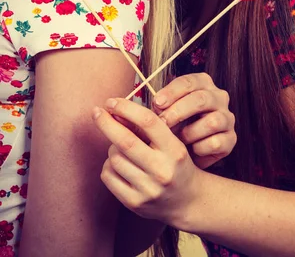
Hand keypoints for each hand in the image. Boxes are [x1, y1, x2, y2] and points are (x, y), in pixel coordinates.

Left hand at [93, 98, 203, 224]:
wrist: (188, 200)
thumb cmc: (176, 163)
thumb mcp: (171, 142)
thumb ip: (147, 128)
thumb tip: (115, 111)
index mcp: (175, 150)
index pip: (148, 122)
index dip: (126, 108)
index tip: (112, 102)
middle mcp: (162, 170)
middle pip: (126, 141)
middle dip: (107, 123)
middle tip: (97, 112)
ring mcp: (148, 189)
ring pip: (114, 158)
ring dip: (112, 148)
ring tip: (120, 148)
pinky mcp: (135, 203)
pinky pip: (108, 176)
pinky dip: (108, 165)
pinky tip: (118, 164)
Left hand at [152, 73, 235, 169]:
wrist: (188, 152)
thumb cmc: (176, 124)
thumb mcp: (167, 111)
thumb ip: (161, 105)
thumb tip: (154, 105)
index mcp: (203, 84)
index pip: (189, 82)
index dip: (172, 92)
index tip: (157, 103)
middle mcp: (219, 97)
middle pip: (201, 99)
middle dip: (179, 111)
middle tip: (164, 122)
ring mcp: (227, 118)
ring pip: (212, 121)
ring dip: (191, 132)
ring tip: (179, 139)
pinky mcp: (231, 138)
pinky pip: (216, 142)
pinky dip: (201, 148)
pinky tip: (192, 150)